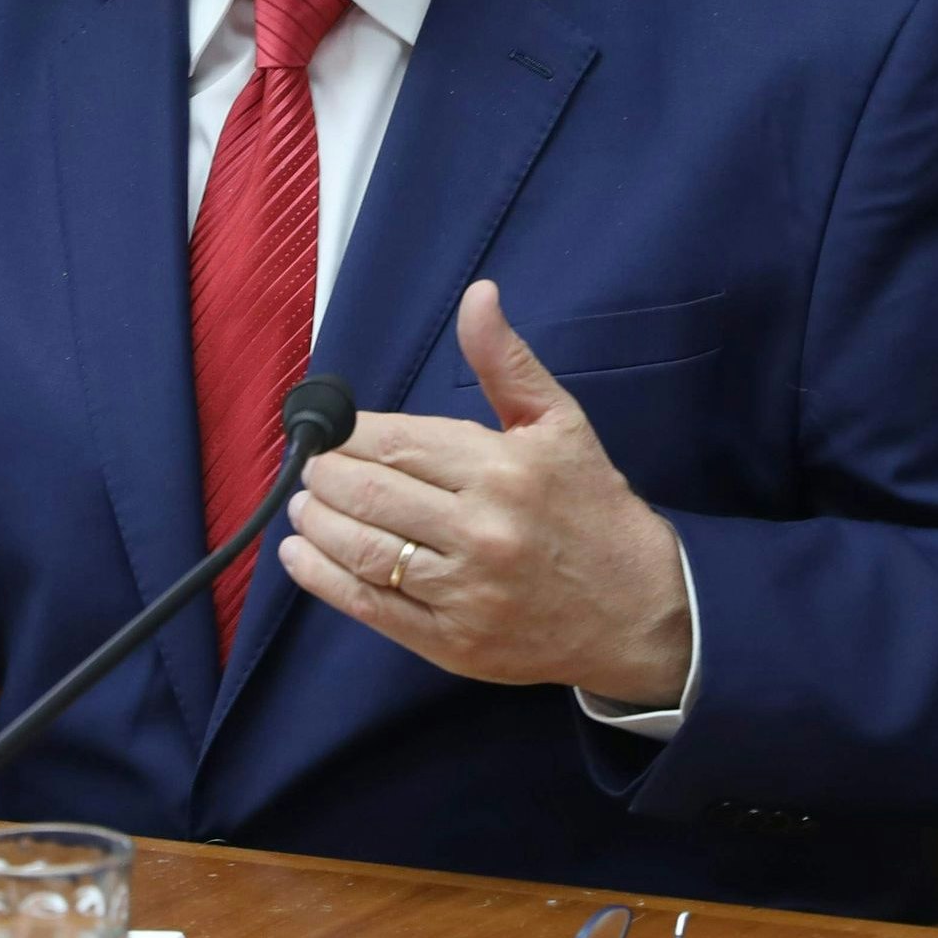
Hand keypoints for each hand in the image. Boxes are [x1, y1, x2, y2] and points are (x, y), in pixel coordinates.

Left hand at [279, 280, 692, 707]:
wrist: (638, 610)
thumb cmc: (591, 508)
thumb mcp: (560, 423)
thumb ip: (506, 362)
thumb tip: (477, 296)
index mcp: (502, 470)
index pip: (396, 444)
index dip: (348, 435)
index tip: (331, 431)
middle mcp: (481, 530)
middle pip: (369, 494)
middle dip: (324, 475)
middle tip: (311, 467)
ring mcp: (464, 592)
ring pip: (362, 549)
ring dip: (316, 522)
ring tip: (303, 506)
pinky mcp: (451, 642)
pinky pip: (370, 607)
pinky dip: (322, 580)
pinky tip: (299, 555)